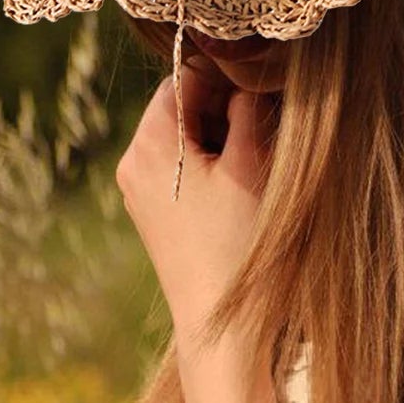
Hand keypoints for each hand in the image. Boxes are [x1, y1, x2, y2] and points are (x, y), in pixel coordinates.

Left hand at [115, 53, 279, 343]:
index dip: (231, 77)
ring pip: (185, 135)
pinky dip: (213, 162)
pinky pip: (182, 165)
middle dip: (227, 107)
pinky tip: (243, 184)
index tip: (269, 89)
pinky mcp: (153, 212)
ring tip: (259, 159)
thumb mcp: (252, 166)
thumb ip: (249, 108)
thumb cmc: (240, 244)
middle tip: (270, 125)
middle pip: (183, 105)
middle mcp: (133, 162)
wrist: (224, 328)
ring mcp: (139, 189)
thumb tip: (250, 75)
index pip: (187, 77)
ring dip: (224, 136)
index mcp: (149, 144)